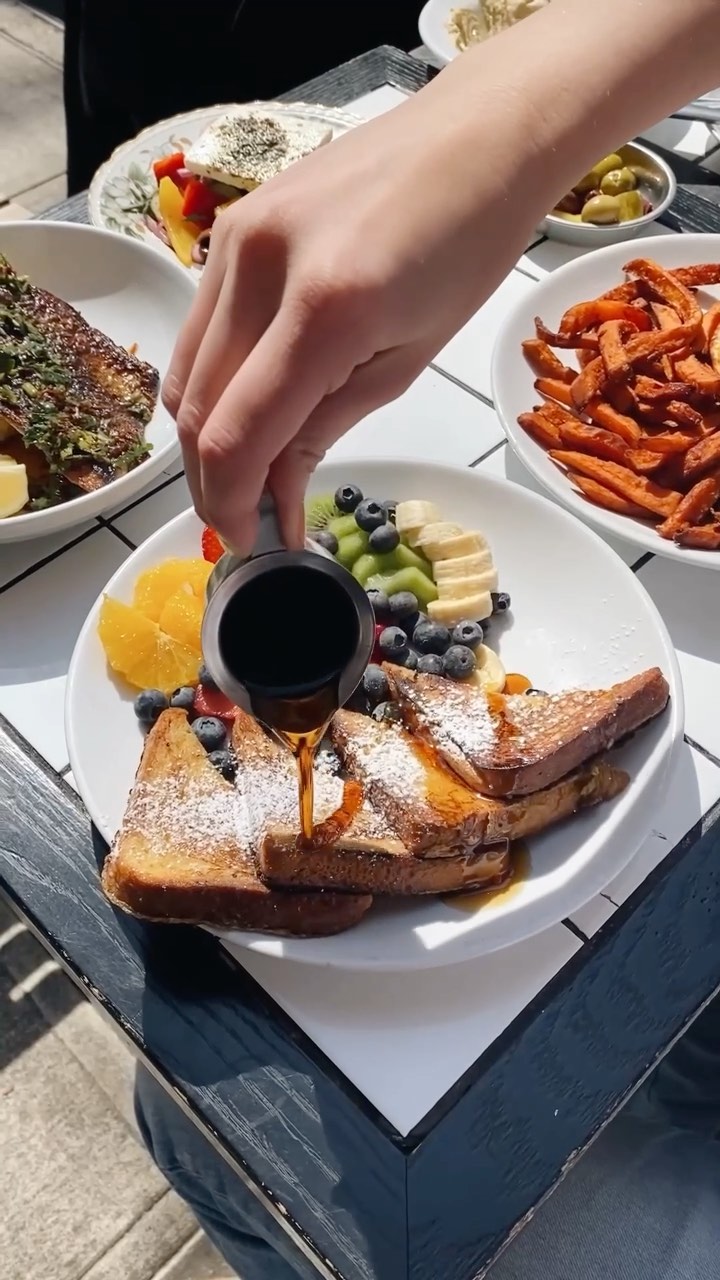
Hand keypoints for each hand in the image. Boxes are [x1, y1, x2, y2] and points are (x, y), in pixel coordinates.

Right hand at [162, 81, 538, 551]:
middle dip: (213, 482)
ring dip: (204, 438)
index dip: (233, 503)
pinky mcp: (230, 226)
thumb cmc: (466, 251)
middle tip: (246, 520)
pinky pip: (199, 327)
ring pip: (184, 371)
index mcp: (326, 312)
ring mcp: (235, 240)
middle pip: (195, 411)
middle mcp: (261, 270)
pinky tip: (244, 405)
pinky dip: (210, 381)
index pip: (238, 435)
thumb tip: (274, 489)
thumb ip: (325, 425)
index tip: (254, 542)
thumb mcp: (407, 360)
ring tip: (244, 473)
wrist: (473, 139)